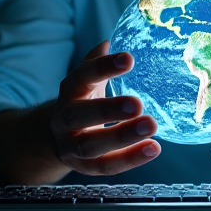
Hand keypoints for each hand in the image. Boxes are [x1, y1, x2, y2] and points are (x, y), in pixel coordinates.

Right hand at [50, 40, 160, 174]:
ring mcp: (71, 146)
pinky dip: (131, 159)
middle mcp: (65, 119)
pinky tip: (154, 148)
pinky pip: (106, 166)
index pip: (82, 77)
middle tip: (137, 104)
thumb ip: (96, 63)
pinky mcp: (84, 168)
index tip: (129, 59)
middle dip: (108, 110)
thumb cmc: (81, 102)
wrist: (56, 138)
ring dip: (122, 137)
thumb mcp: (85, 82)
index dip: (103, 68)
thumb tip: (108, 42)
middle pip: (79, 116)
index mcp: (69, 92)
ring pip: (92, 145)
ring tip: (152, 126)